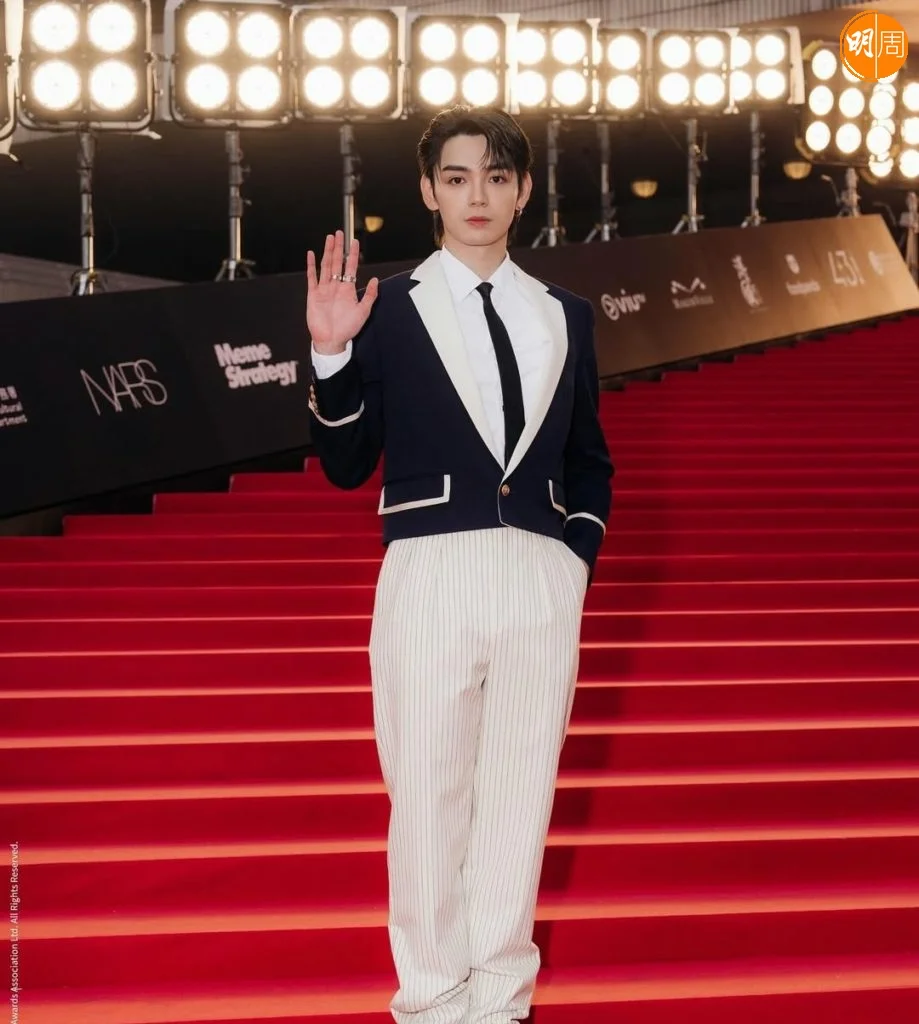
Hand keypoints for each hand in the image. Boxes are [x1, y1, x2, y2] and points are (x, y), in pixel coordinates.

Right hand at [306, 230, 378, 353]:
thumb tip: (375, 280)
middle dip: (339, 248)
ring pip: (326, 266)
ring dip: (327, 252)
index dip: (353, 254)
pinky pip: (312, 278)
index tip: (355, 242)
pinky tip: (311, 254)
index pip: (350, 267)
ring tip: (329, 238)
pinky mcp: (313, 295)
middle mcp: (336, 286)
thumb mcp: (363, 312)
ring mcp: (324, 289)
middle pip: (337, 262)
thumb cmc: (347, 328)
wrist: (332, 341)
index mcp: (348, 289)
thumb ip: (369, 296)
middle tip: (340, 233)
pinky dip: (311, 266)